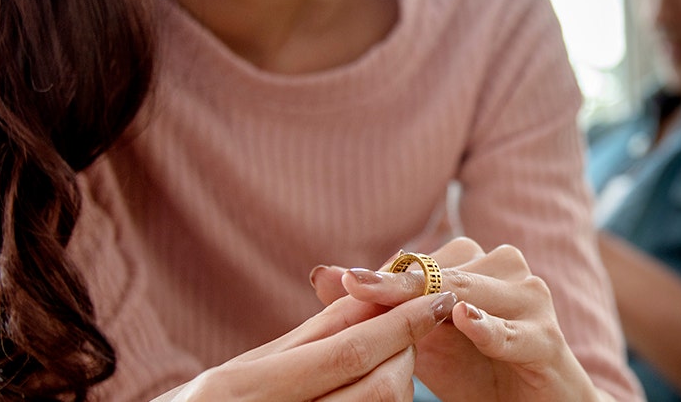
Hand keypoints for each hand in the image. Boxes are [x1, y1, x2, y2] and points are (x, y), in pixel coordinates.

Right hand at [158, 287, 456, 400]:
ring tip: (390, 360)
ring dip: (398, 382)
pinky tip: (375, 389)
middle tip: (411, 331)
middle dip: (405, 353)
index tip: (440, 297)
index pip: (348, 351)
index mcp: (242, 389)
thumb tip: (369, 292)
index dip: (402, 323)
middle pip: (378, 386)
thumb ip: (308, 337)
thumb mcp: (240, 372)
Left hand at [311, 237, 605, 401]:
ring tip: (399, 305)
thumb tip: (322, 273)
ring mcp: (532, 300)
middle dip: (399, 282)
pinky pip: (514, 331)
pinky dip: (490, 328)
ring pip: (477, 293)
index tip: (344, 281)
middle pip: (446, 272)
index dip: (386, 273)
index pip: (424, 261)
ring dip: (437, 301)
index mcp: (478, 263)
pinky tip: (465, 322)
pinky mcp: (549, 339)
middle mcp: (506, 270)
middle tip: (356, 287)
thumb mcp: (422, 342)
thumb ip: (382, 308)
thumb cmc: (476, 371)